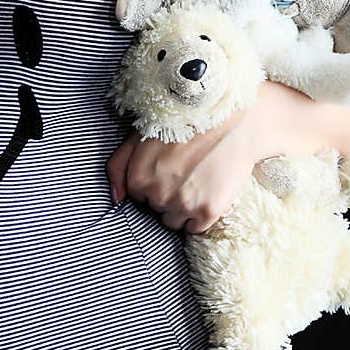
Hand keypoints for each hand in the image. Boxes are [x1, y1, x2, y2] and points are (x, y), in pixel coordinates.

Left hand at [106, 110, 257, 234]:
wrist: (233, 120)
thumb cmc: (186, 123)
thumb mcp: (142, 134)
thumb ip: (119, 165)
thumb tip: (116, 198)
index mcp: (138, 176)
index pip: (139, 196)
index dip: (155, 182)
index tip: (169, 168)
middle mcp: (157, 194)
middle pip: (157, 209)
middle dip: (169, 193)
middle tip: (187, 170)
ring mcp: (183, 204)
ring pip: (175, 221)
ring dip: (183, 207)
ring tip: (198, 180)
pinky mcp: (208, 211)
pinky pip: (196, 228)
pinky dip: (201, 216)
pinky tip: (208, 191)